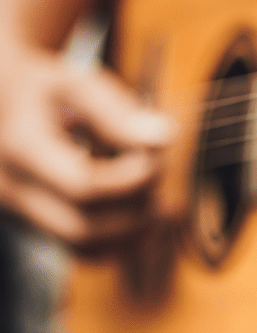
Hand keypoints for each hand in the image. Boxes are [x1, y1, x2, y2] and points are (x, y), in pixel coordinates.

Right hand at [0, 43, 174, 252]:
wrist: (1, 103)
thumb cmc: (42, 89)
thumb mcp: (74, 82)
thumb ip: (117, 111)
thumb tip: (163, 138)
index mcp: (22, 149)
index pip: (83, 185)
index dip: (132, 178)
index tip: (154, 157)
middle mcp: (14, 190)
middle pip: (83, 228)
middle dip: (135, 210)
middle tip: (158, 178)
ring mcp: (21, 213)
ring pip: (84, 248)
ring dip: (133, 231)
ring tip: (158, 197)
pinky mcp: (35, 224)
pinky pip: (81, 250)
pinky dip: (119, 239)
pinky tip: (142, 211)